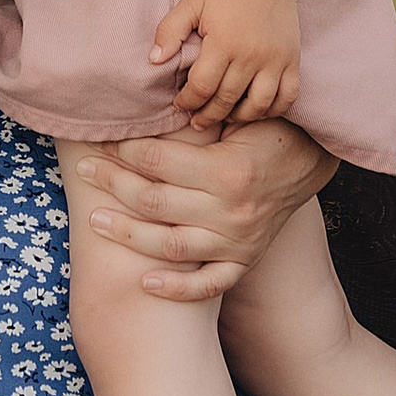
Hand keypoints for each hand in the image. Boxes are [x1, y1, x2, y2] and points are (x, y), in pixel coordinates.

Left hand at [73, 120, 337, 300]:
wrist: (311, 160)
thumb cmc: (266, 129)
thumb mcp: (236, 115)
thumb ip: (195, 118)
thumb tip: (140, 107)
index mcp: (228, 170)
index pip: (160, 162)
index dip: (124, 150)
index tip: (101, 140)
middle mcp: (232, 211)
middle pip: (156, 201)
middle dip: (113, 184)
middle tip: (85, 170)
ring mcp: (238, 241)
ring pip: (171, 246)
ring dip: (128, 234)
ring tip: (94, 220)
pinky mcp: (244, 261)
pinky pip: (209, 284)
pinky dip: (178, 288)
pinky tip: (145, 283)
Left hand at [151, 0, 301, 133]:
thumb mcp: (192, 3)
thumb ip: (170, 30)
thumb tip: (155, 60)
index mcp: (223, 42)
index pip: (202, 87)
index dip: (188, 101)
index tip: (181, 104)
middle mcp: (251, 54)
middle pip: (227, 100)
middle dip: (208, 116)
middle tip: (197, 121)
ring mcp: (275, 59)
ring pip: (258, 105)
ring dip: (239, 118)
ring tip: (226, 118)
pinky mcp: (292, 59)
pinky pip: (288, 96)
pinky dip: (273, 110)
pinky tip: (257, 109)